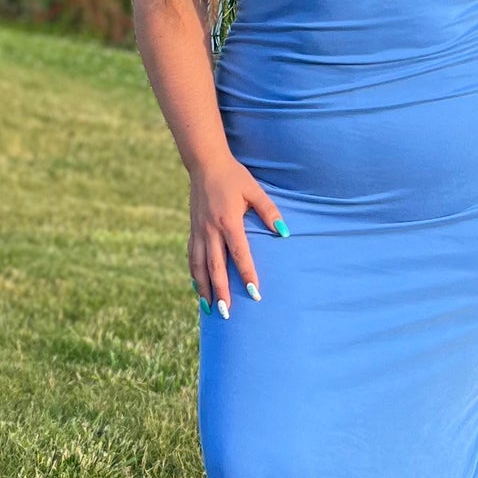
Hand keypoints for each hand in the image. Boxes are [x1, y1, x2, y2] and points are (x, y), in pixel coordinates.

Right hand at [190, 158, 286, 314]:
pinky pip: (192, 256)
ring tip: (209, 309)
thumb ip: (269, 211)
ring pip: (200, 266)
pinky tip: (198, 287)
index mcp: (228, 221)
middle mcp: (211, 230)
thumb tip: (284, 233)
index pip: (240, 255)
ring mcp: (199, 231)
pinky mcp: (193, 229)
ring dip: (204, 288)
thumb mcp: (254, 190)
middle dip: (221, 292)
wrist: (205, 163)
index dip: (247, 275)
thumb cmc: (234, 176)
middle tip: (227, 313)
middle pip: (216, 267)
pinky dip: (195, 274)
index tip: (254, 294)